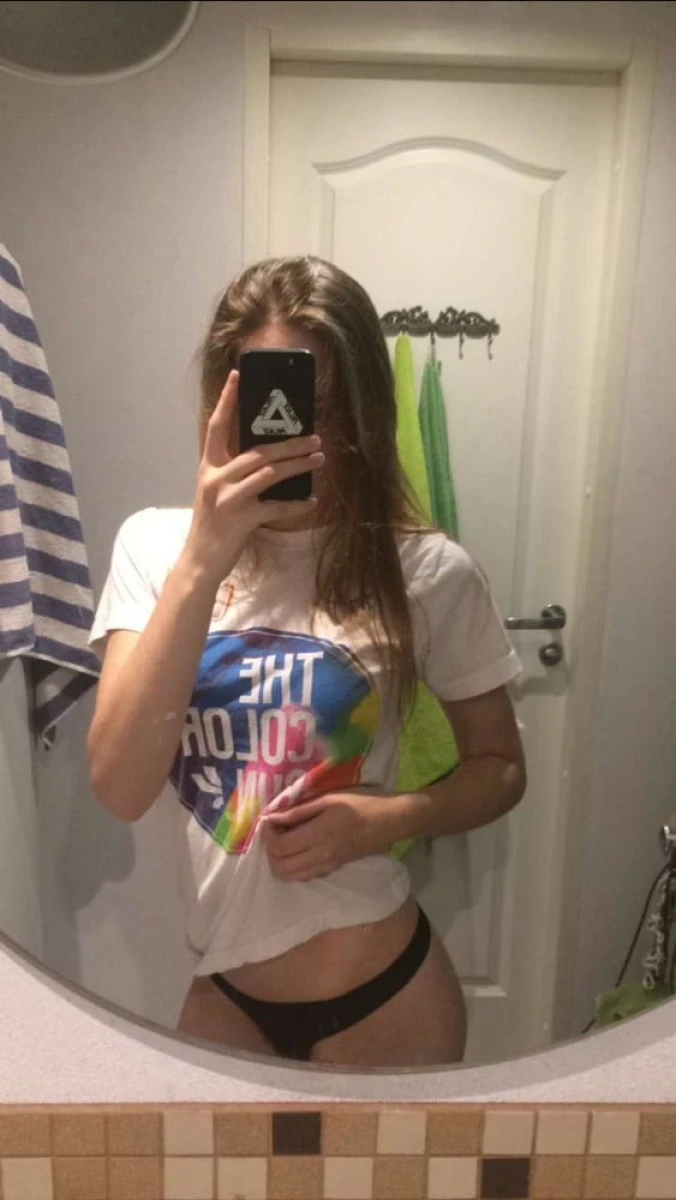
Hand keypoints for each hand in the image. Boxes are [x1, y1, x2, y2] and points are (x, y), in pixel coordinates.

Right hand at [184, 370, 323, 584]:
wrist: (200, 560)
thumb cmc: (213, 525)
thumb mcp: (215, 492)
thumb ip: (233, 472)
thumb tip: (268, 455)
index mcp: (209, 467)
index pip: (217, 426)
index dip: (227, 400)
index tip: (238, 377)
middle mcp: (216, 478)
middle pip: (258, 451)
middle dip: (289, 442)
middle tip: (314, 437)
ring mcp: (229, 498)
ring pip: (269, 472)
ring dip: (298, 464)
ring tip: (318, 458)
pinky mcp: (242, 519)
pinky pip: (277, 507)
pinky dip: (297, 504)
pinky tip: (311, 500)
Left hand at [260, 789, 398, 881]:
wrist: (387, 822)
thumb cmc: (359, 804)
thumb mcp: (328, 799)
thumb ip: (298, 811)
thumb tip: (271, 817)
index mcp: (318, 835)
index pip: (279, 847)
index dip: (267, 835)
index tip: (269, 820)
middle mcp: (320, 856)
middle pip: (279, 867)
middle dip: (270, 850)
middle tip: (276, 831)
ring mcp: (326, 866)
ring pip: (289, 876)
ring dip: (279, 860)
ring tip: (286, 839)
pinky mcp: (331, 870)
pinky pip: (302, 876)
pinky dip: (293, 866)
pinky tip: (299, 848)